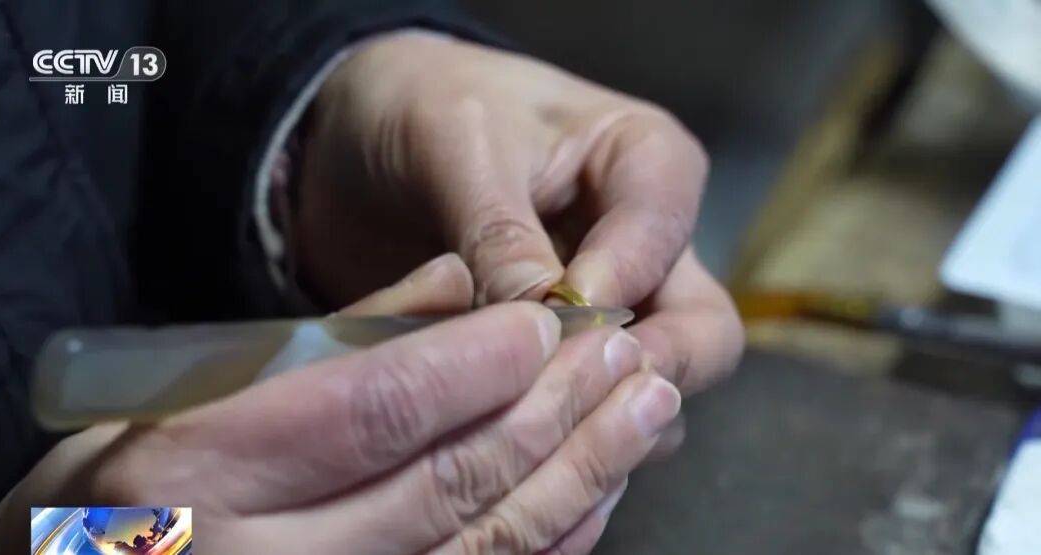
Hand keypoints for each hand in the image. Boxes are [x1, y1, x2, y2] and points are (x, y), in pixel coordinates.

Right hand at [0, 261, 679, 554]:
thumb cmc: (116, 487)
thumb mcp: (188, 391)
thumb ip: (329, 339)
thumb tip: (459, 286)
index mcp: (199, 471)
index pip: (375, 408)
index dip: (479, 363)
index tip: (548, 318)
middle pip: (449, 480)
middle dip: (555, 412)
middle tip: (626, 352)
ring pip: (483, 544)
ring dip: (578, 474)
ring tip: (642, 409)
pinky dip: (550, 541)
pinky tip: (598, 492)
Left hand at [295, 34, 742, 453]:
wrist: (353, 143)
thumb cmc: (421, 109)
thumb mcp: (458, 146)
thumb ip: (503, 232)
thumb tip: (545, 324)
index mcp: (645, 165)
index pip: (665, 232)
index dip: (617, 282)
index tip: (554, 315)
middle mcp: (646, 250)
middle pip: (700, 334)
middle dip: (646, 373)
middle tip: (570, 395)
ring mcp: (608, 317)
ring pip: (651, 395)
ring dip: (591, 415)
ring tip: (516, 419)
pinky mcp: (559, 364)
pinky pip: (584, 421)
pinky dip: (547, 433)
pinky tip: (489, 435)